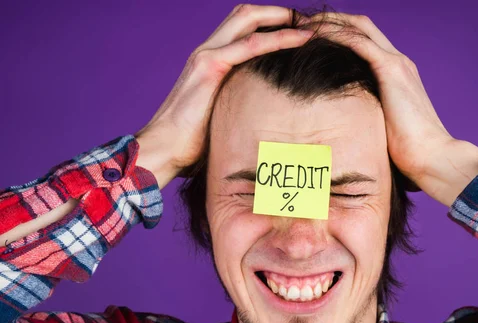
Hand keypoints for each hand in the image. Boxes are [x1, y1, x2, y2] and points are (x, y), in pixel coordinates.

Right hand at [135, 4, 312, 184]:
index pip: (242, 28)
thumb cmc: (191, 142)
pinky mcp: (210, 67)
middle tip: (308, 22)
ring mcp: (206, 56)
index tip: (300, 31)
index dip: (270, 23)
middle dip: (279, 13)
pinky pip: (250, 45)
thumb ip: (238, 105)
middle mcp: (207, 51)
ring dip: (282, 17)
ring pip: (248, 19)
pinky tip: (301, 39)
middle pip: (245, 14)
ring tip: (310, 24)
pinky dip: (279, 38)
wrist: (163, 150)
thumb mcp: (221, 116)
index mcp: (210, 61)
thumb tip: (266, 120)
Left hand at [306, 14, 477, 205]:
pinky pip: (358, 42)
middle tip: (302, 23)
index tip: (313, 36)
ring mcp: (397, 63)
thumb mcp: (383, 125)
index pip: (366, 40)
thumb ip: (368, 113)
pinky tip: (314, 35)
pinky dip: (335, 34)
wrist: (431, 156)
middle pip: (361, 25)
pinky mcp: (391, 70)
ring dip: (329, 22)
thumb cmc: (409, 150)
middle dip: (331, 20)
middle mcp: (398, 61)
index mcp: (397, 73)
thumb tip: (347, 123)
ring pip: (359, 27)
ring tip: (302, 24)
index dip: (340, 32)